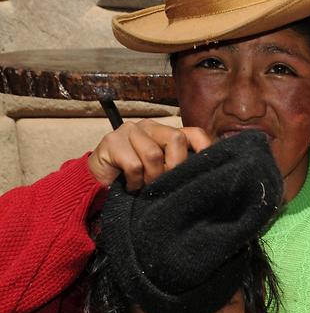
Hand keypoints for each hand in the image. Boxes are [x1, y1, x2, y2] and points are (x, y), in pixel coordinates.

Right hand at [87, 120, 212, 189]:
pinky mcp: (112, 140)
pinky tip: (130, 185)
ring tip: (143, 185)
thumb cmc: (137, 179)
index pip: (193, 133)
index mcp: (166, 133)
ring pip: (154, 154)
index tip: (206, 167)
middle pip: (175, 139)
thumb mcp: (163, 173)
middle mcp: (150, 127)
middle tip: (162, 182)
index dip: (204, 147)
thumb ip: (179, 167)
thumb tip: (202, 174)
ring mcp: (130, 130)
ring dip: (151, 177)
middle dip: (173, 166)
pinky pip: (134, 165)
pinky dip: (134, 181)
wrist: (100, 184)